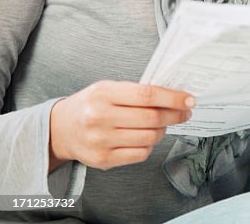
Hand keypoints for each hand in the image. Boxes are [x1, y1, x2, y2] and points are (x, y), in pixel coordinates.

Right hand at [49, 81, 193, 170]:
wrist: (60, 128)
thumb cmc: (91, 105)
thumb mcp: (109, 88)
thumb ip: (137, 92)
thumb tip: (174, 97)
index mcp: (103, 94)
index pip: (147, 95)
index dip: (173, 98)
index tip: (189, 100)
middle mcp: (99, 118)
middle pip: (152, 118)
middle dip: (175, 115)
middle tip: (185, 113)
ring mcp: (100, 141)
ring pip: (149, 138)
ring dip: (163, 130)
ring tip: (163, 124)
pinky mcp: (102, 160)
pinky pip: (140, 154)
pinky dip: (150, 145)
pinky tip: (146, 137)